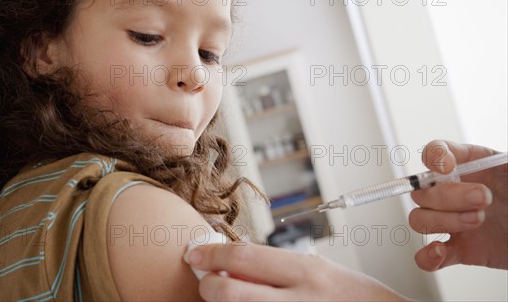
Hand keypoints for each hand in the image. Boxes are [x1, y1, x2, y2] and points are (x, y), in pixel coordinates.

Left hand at [184, 242, 406, 300]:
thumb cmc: (355, 298)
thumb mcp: (321, 272)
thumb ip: (281, 269)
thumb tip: (235, 265)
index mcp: (306, 272)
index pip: (245, 257)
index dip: (212, 254)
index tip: (194, 253)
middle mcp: (299, 300)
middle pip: (232, 292)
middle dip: (209, 287)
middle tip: (205, 282)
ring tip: (223, 299)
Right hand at [409, 140, 506, 270]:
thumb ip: (501, 162)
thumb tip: (486, 158)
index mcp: (467, 166)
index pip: (434, 153)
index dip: (433, 157)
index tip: (448, 167)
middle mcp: (452, 192)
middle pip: (422, 192)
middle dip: (450, 196)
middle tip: (484, 198)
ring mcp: (452, 221)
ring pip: (419, 219)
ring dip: (444, 221)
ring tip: (477, 221)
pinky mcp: (459, 250)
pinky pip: (427, 256)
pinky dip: (427, 256)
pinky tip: (439, 251)